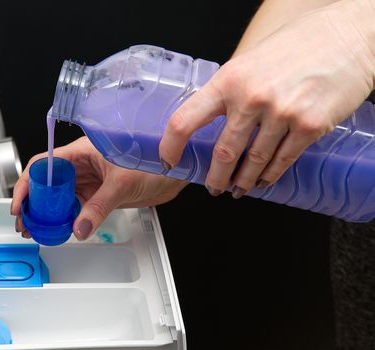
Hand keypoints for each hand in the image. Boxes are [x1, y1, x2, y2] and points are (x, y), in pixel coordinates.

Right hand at [11, 136, 186, 239]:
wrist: (175, 171)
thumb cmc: (154, 160)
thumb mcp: (122, 182)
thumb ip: (99, 206)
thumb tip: (80, 227)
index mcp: (81, 151)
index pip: (44, 164)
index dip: (28, 183)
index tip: (21, 203)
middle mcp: (82, 165)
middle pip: (48, 183)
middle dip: (34, 203)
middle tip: (27, 223)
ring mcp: (89, 181)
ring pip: (60, 197)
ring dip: (48, 214)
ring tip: (38, 230)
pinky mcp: (98, 195)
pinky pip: (76, 207)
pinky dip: (67, 219)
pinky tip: (60, 229)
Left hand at [159, 0, 374, 198]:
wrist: (347, 36)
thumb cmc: (298, 44)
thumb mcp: (250, 61)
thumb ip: (230, 90)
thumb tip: (212, 119)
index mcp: (228, 80)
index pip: (185, 120)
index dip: (171, 146)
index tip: (168, 160)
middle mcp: (251, 98)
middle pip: (223, 152)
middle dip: (215, 177)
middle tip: (213, 187)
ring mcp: (281, 113)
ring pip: (254, 161)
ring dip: (243, 180)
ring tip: (239, 189)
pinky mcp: (310, 125)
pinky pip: (283, 160)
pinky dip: (271, 175)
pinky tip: (265, 179)